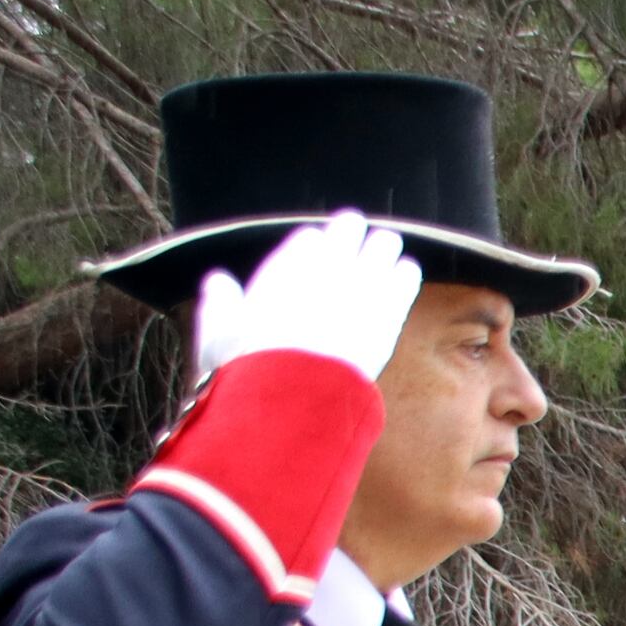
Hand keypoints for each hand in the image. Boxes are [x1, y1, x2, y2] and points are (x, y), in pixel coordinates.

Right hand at [191, 209, 418, 386]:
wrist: (296, 394)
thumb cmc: (252, 364)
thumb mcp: (218, 331)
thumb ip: (220, 301)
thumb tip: (217, 280)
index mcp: (286, 266)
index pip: (309, 239)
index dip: (314, 246)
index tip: (317, 250)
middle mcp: (326, 268)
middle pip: (347, 231)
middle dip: (351, 233)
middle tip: (358, 235)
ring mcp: (361, 287)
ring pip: (381, 247)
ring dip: (382, 248)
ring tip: (386, 247)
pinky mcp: (389, 313)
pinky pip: (405, 279)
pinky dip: (406, 273)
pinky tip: (408, 270)